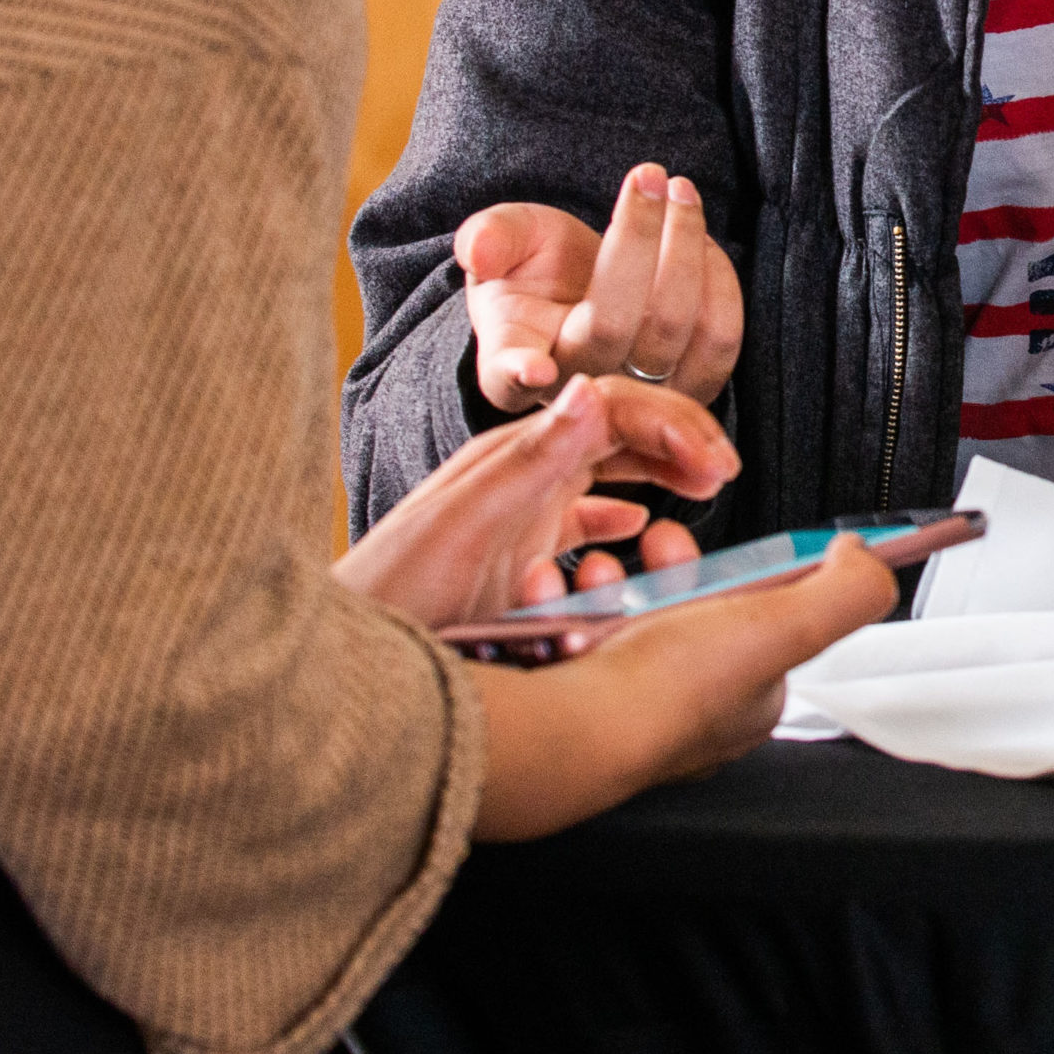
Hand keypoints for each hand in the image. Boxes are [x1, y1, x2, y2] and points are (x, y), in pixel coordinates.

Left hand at [334, 373, 733, 625]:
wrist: (329, 664)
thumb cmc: (386, 601)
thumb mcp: (464, 527)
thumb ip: (529, 459)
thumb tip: (591, 389)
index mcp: (511, 458)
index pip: (613, 409)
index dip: (674, 427)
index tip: (718, 465)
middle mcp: (516, 476)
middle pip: (616, 431)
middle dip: (678, 441)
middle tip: (724, 471)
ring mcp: (513, 514)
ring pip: (605, 473)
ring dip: (657, 474)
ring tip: (699, 491)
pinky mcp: (508, 556)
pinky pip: (579, 522)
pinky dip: (619, 519)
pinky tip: (636, 530)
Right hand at [457, 163, 743, 413]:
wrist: (583, 290)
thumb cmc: (534, 266)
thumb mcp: (503, 242)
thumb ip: (489, 238)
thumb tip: (478, 249)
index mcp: (510, 361)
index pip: (508, 376)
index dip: (519, 374)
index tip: (533, 367)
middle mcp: (576, 388)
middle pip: (613, 324)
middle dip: (638, 237)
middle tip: (650, 174)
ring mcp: (637, 395)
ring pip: (675, 329)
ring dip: (686, 247)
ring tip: (679, 191)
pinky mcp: (691, 386)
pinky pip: (720, 340)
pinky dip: (719, 280)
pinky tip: (701, 240)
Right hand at [468, 538, 898, 840]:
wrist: (567, 727)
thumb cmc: (670, 692)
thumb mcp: (790, 625)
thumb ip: (846, 591)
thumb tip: (867, 559)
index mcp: (748, 699)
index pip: (766, 623)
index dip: (747, 575)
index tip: (726, 551)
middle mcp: (689, 710)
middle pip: (690, 611)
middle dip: (668, 569)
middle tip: (656, 547)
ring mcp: (626, 705)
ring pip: (623, 617)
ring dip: (610, 581)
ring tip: (599, 571)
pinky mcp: (569, 697)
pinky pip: (565, 632)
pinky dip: (559, 602)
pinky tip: (556, 594)